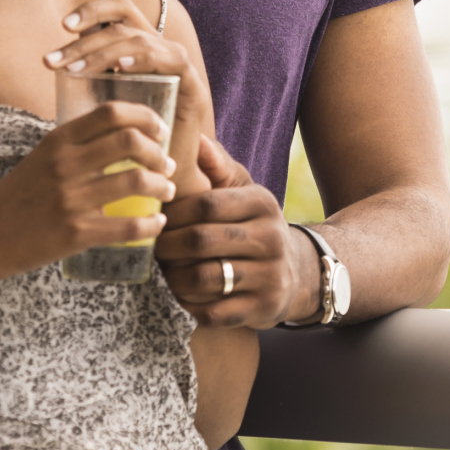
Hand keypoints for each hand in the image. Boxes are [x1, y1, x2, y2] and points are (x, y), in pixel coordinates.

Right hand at [0, 102, 177, 282]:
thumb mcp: (42, 157)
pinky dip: (152, 224)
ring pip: (137, 181)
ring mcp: (71, 199)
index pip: (112, 113)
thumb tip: (119, 133)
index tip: (160, 130)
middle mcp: (66, 164)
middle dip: (159, 151)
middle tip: (167, 164)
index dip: (146, 117)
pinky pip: (128, 226)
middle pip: (131, 141)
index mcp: (59, 140)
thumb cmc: (18, 195)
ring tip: (167, 192)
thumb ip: (76, 144)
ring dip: (162, 186)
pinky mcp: (75, 233)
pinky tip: (157, 223)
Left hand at [46, 0, 212, 125]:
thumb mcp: (103, 100)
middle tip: (55, 60)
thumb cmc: (129, 138)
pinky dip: (145, 58)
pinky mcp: (194, 86)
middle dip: (86, 38)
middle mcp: (160, 48)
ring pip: (141, 39)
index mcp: (138, 46)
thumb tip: (52, 59)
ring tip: (76, 69)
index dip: (93, 10)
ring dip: (104, 52)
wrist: (163, 173)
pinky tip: (122, 67)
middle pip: (125, 20)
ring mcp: (179, 65)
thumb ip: (89, 78)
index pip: (119, 9)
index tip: (64, 26)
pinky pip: (173, 60)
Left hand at [156, 136, 318, 328]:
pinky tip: (184, 295)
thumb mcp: (244, 192)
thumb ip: (218, 167)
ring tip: (165, 272)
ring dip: (174, 278)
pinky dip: (191, 305)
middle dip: (168, 246)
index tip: (156, 218)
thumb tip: (195, 138)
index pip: (207, 203)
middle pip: (202, 240)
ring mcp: (270, 276)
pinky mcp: (263, 309)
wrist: (297, 274)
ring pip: (205, 278)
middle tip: (152, 248)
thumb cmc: (254, 226)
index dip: (174, 212)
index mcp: (262, 203)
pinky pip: (214, 311)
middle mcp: (271, 238)